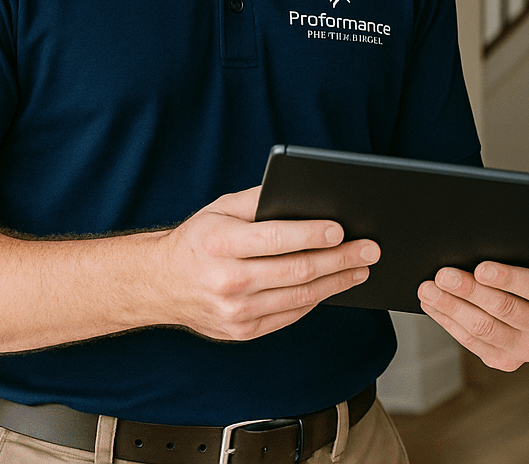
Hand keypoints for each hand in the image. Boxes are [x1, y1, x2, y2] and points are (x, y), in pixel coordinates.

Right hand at [158, 185, 377, 341]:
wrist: (159, 285)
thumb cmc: (198, 240)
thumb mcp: (220, 209)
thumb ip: (259, 200)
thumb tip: (304, 196)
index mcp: (220, 244)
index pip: (276, 239)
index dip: (312, 234)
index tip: (341, 229)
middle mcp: (227, 280)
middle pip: (296, 271)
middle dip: (339, 259)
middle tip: (369, 250)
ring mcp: (235, 312)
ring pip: (299, 297)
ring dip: (336, 282)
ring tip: (360, 269)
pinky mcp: (242, 331)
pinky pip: (289, 314)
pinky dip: (315, 299)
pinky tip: (333, 285)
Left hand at [417, 249, 528, 370]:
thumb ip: (523, 245)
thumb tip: (490, 238)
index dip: (509, 278)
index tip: (481, 268)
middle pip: (506, 310)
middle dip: (470, 290)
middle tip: (443, 275)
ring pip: (485, 329)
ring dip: (452, 307)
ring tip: (429, 289)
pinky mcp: (507, 361)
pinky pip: (472, 342)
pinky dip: (449, 321)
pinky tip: (434, 305)